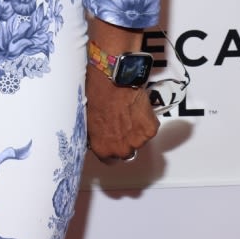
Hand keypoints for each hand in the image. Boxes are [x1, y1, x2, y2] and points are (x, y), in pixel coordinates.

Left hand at [84, 16, 157, 162]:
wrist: (114, 78)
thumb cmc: (98, 93)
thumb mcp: (89, 118)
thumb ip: (97, 134)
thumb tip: (99, 133)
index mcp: (102, 148)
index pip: (109, 160)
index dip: (111, 147)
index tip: (113, 140)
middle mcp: (120, 149)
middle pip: (126, 152)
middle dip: (125, 139)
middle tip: (122, 122)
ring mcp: (137, 140)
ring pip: (140, 140)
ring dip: (137, 130)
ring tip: (130, 112)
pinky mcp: (150, 129)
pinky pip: (150, 128)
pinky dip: (147, 119)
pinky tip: (138, 107)